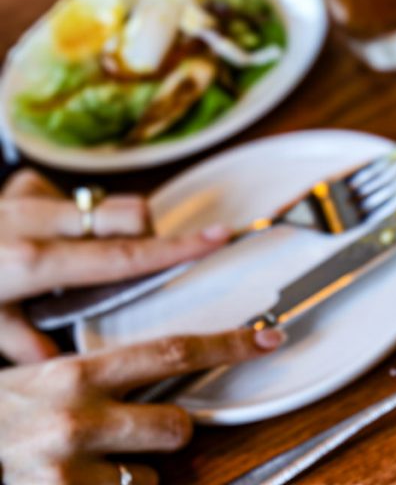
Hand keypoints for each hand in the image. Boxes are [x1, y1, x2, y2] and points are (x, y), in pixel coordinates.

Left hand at [0, 170, 227, 363]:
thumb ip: (24, 344)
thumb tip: (58, 362)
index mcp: (31, 262)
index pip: (121, 256)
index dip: (175, 250)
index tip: (218, 239)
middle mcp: (37, 222)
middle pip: (131, 214)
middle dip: (149, 237)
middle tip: (133, 267)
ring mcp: (31, 198)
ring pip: (108, 201)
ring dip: (113, 228)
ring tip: (89, 258)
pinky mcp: (22, 187)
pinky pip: (71, 195)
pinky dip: (74, 216)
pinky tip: (55, 238)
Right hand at [0, 326, 281, 484]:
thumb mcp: (43, 381)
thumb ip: (98, 377)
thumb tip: (161, 369)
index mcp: (76, 375)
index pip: (170, 352)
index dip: (226, 346)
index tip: (267, 339)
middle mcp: (76, 418)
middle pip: (175, 426)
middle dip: (164, 434)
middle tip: (126, 435)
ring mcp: (67, 466)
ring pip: (148, 477)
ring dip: (128, 476)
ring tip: (87, 466)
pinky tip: (74, 483)